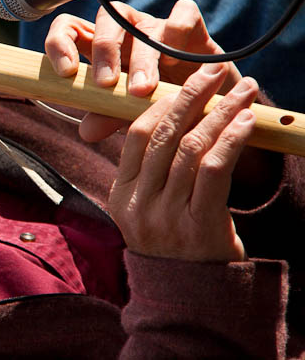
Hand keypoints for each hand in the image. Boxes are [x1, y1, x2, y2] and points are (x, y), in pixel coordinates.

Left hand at [45, 0, 242, 140]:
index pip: (69, 28)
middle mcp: (127, 33)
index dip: (60, 42)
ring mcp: (157, 27)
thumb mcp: (130, 116)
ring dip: (138, 56)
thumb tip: (85, 131)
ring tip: (143, 89)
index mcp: (102, 51)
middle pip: (104, 18)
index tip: (66, 72)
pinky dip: (176, 33)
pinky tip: (176, 64)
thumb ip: (107, 118)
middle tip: (108, 84)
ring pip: (139, 21)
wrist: (212, 108)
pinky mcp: (192, 27)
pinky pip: (183, 13)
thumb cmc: (162, 108)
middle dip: (104, 50)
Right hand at [109, 63, 257, 261]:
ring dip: (221, 112)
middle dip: (191, 96)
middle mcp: (138, 204)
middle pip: (164, 135)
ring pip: (192, 148)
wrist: (192, 298)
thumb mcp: (149, 207)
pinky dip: (232, 139)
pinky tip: (247, 121)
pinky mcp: (199, 227)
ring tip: (243, 90)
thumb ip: (151, 170)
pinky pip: (215, 171)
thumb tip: (167, 115)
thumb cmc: (176, 242)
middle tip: (214, 70)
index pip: (136, 135)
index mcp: (121, 194)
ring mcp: (166, 217)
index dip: (162, 101)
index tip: (187, 78)